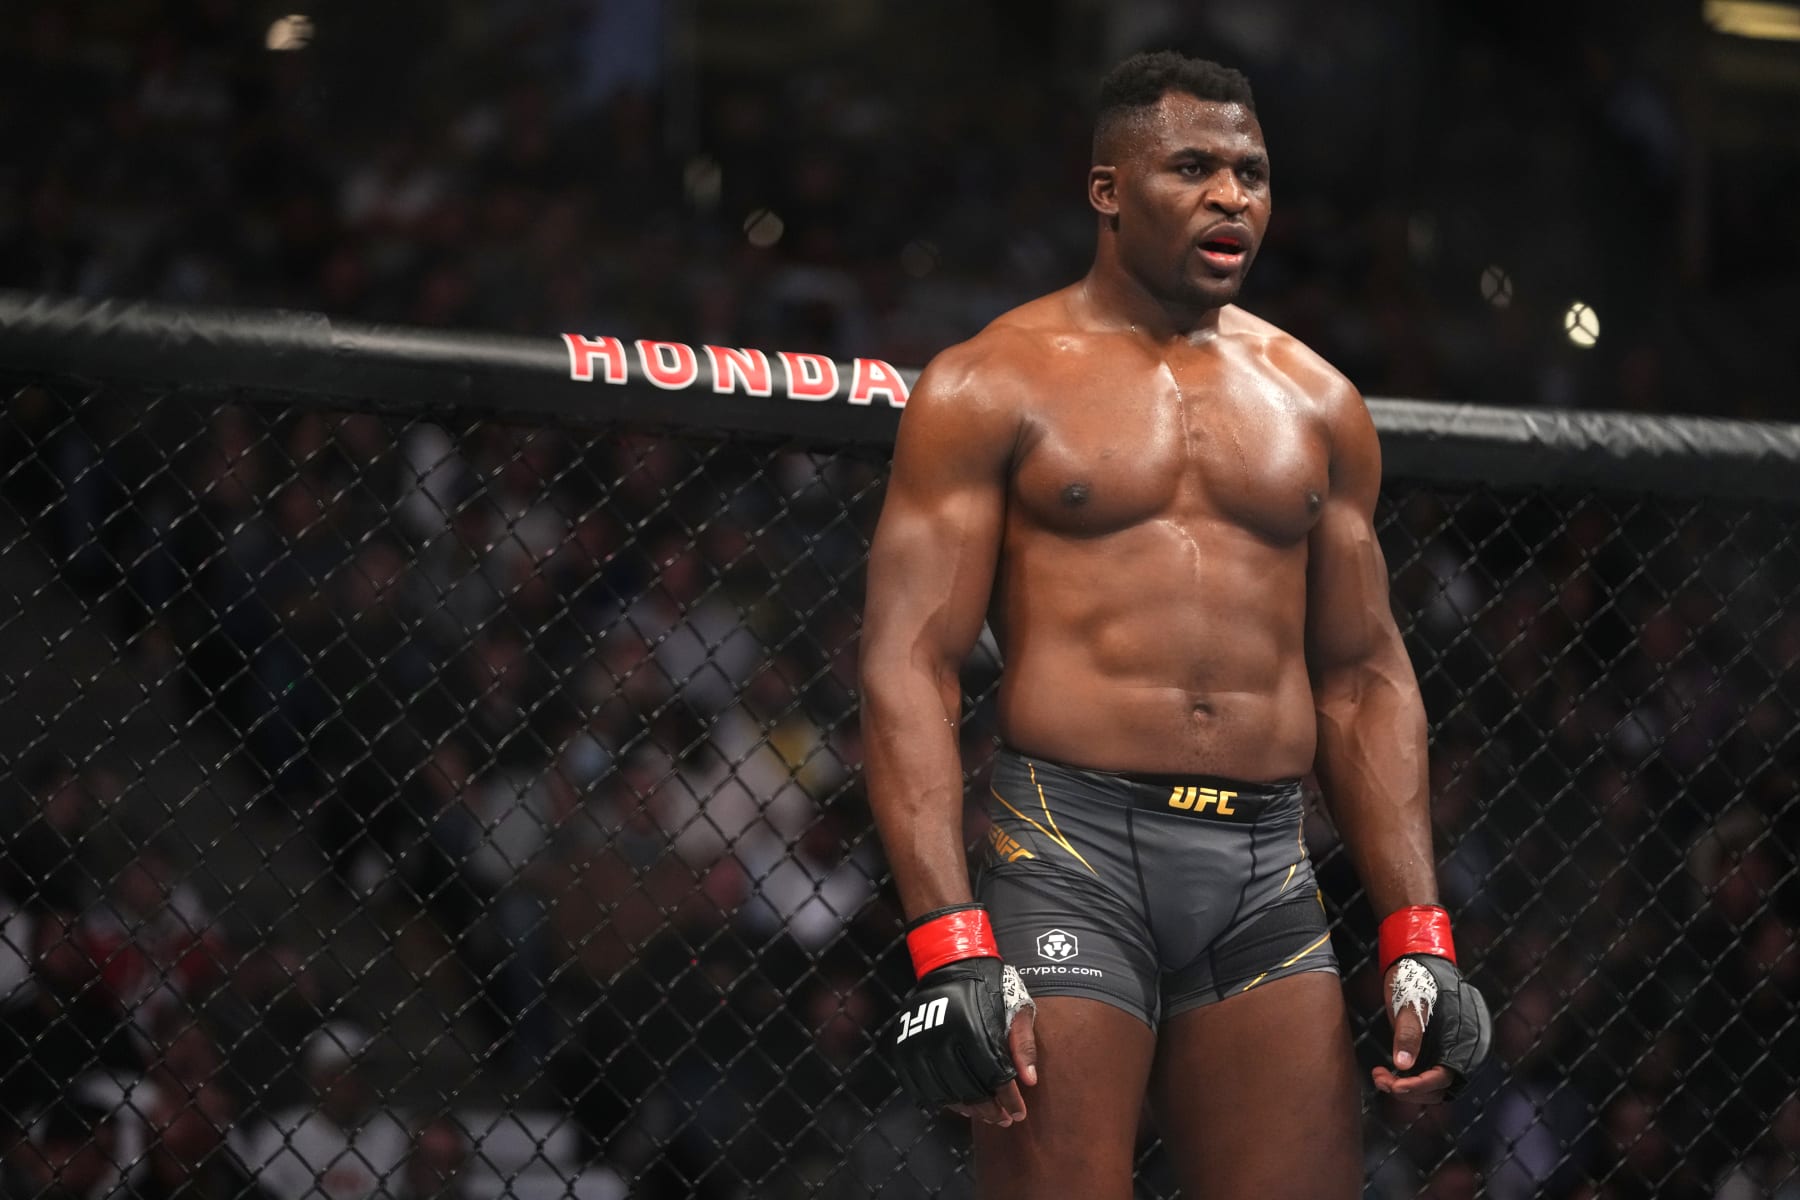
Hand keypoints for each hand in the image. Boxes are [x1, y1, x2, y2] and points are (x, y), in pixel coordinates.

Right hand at [892, 955, 1036, 1121]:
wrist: (952, 964)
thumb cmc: (990, 987)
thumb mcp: (1015, 1008)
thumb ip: (1023, 1044)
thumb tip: (1029, 1081)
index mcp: (972, 1025)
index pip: (994, 1076)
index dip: (1009, 1099)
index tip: (1018, 1113)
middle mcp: (941, 1035)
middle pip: (969, 1089)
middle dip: (990, 1109)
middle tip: (1002, 1119)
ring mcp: (919, 1042)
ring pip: (944, 1093)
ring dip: (967, 1108)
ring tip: (983, 1113)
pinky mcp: (905, 1047)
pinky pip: (920, 1087)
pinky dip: (940, 1100)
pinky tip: (957, 1103)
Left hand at [1370, 958, 1454, 1100]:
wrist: (1417, 965)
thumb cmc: (1416, 980)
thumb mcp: (1410, 1004)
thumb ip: (1408, 1033)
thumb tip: (1403, 1065)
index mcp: (1463, 1040)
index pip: (1443, 1077)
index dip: (1418, 1086)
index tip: (1394, 1087)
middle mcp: (1461, 1051)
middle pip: (1437, 1088)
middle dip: (1408, 1090)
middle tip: (1379, 1079)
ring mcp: (1448, 1053)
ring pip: (1431, 1086)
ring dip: (1406, 1088)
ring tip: (1379, 1077)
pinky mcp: (1436, 1052)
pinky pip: (1427, 1076)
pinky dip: (1409, 1081)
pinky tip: (1387, 1073)